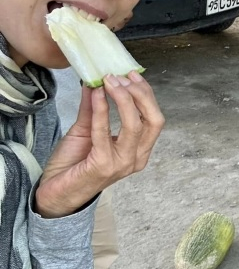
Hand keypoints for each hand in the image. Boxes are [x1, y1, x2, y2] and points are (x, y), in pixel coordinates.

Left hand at [35, 72, 164, 218]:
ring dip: (124, 99)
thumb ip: (94, 109)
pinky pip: (105, 132)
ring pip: (135, 125)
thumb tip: (95, 82)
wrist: (55, 193)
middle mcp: (137, 158)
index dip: (146, 94)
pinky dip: (102, 110)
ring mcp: (123, 164)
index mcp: (139, 150)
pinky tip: (96, 94)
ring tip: (109, 81)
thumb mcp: (86, 131)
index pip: (154, 118)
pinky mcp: (104, 166)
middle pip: (153, 120)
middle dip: (141, 94)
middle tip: (122, 77)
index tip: (131, 75)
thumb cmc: (73, 165)